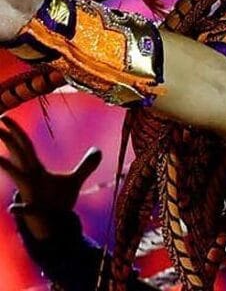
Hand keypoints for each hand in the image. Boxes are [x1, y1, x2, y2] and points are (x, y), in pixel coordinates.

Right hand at [0, 116, 101, 239]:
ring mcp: (29, 194)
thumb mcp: (74, 181)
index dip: (16, 131)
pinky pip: (27, 209)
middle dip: (8, 138)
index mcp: (35, 170)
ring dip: (6, 167)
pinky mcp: (35, 211)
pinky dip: (20, 209)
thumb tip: (98, 150)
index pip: (24, 145)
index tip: (5, 117)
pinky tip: (12, 207)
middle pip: (18, 153)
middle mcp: (29, 179)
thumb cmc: (58, 203)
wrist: (54, 228)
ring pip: (16, 177)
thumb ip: (86, 165)